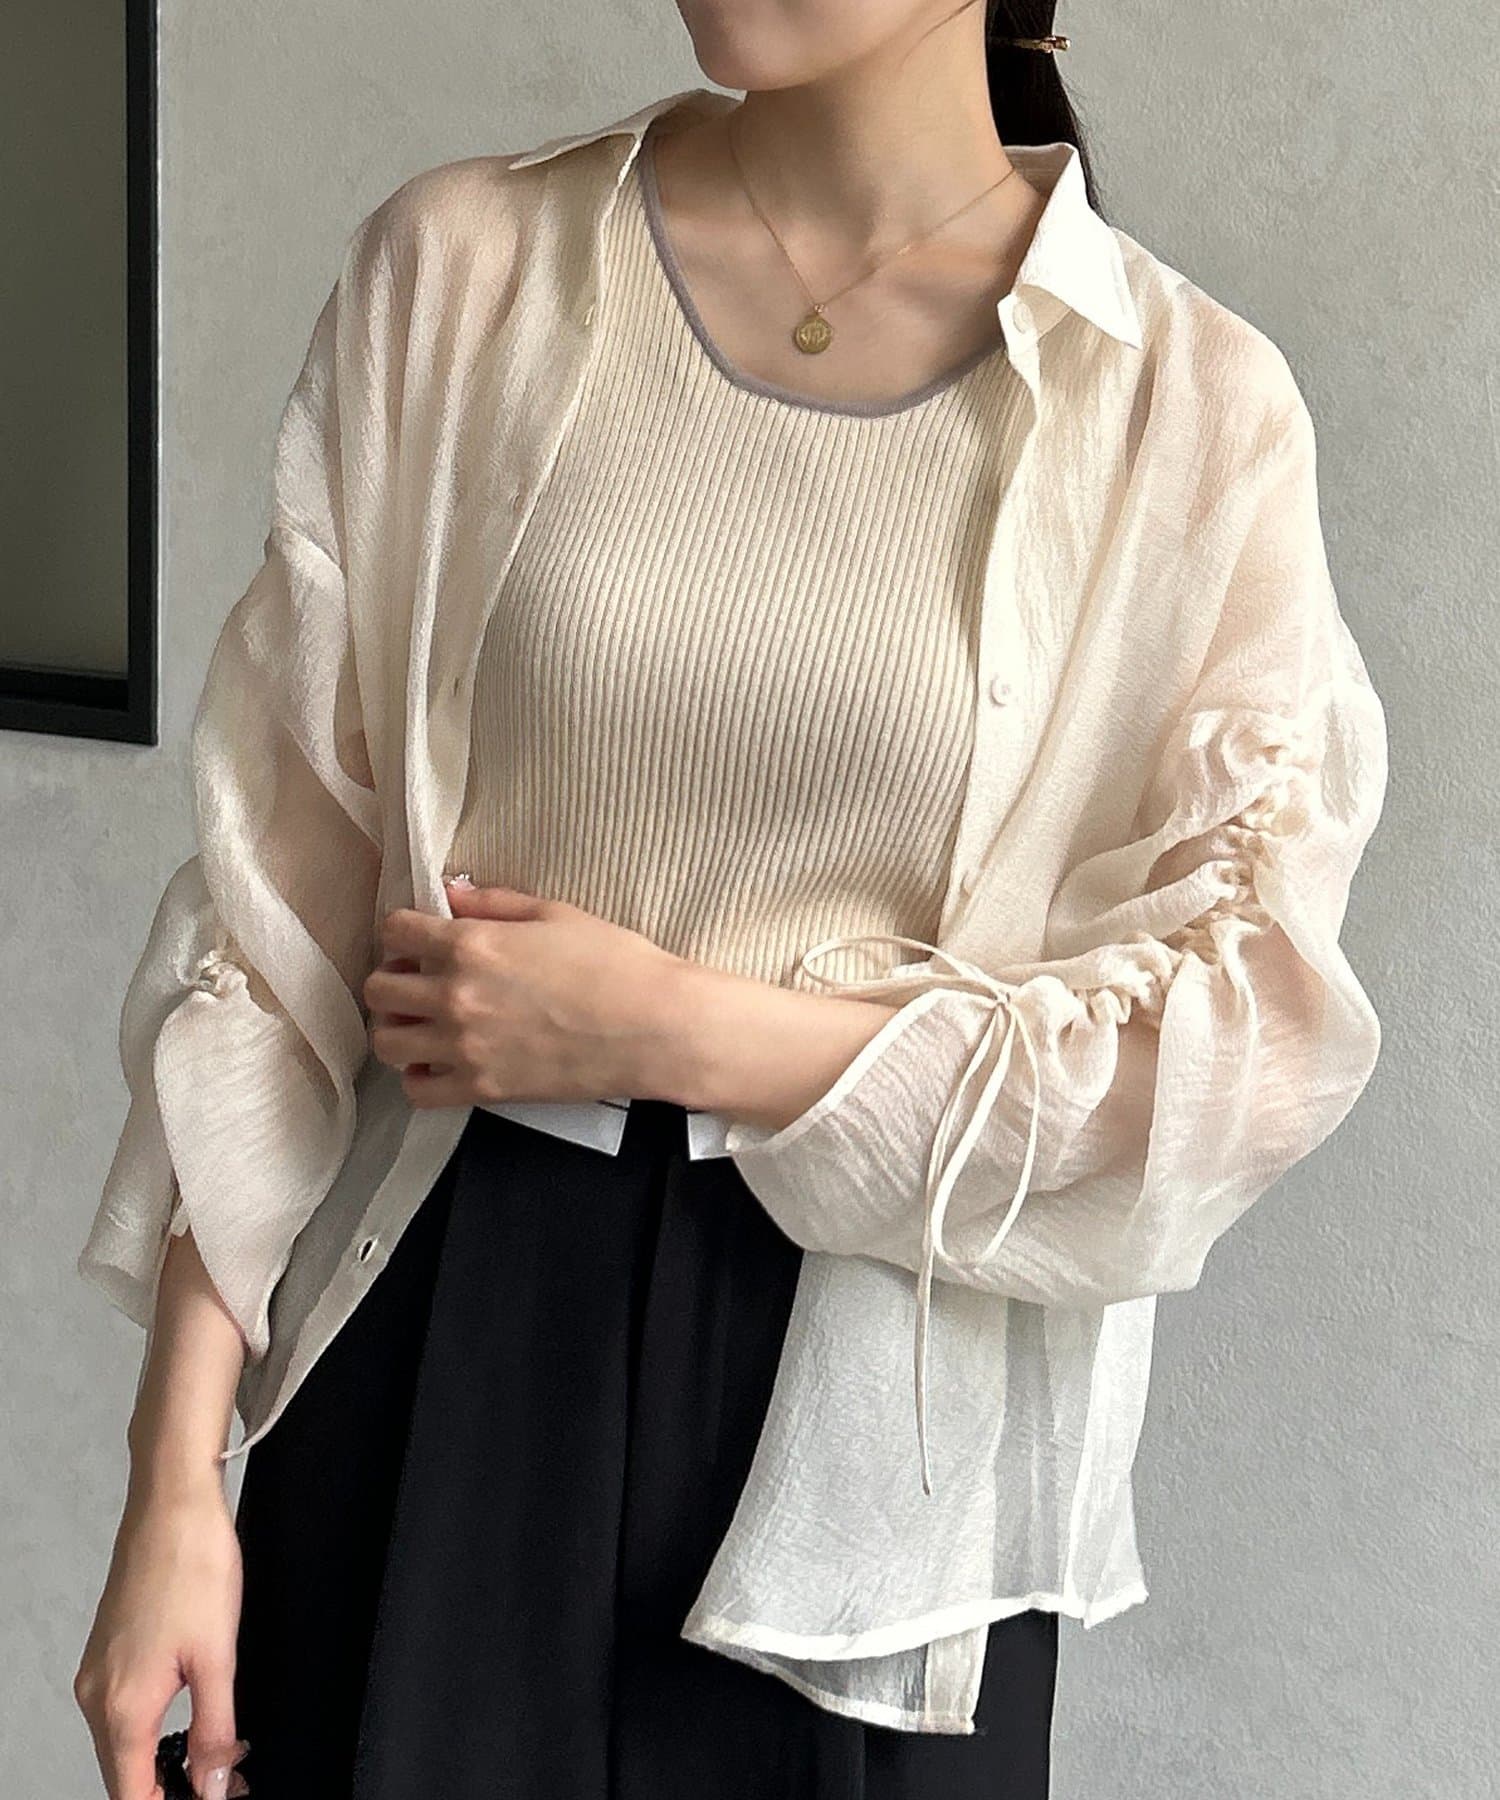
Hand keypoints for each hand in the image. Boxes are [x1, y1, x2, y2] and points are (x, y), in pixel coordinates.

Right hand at [74, 1483, 247, 1799]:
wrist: (172, 1504)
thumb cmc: (194, 1567)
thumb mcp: (218, 1658)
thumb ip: (213, 1731)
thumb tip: (210, 1786)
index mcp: (121, 1707)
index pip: (132, 1793)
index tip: (212, 1799)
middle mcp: (96, 1696)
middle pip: (124, 1773)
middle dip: (170, 1787)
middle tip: (225, 1780)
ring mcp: (97, 1671)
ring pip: (123, 1742)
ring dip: (162, 1758)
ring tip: (217, 1753)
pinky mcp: (107, 1650)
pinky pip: (123, 1709)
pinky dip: (152, 1725)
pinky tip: (191, 1713)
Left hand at [363, 879, 691, 1109]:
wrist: (653, 1027)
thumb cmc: (615, 964)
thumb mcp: (556, 914)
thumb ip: (494, 903)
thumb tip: (452, 893)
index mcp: (470, 944)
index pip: (394, 931)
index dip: (403, 931)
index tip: (421, 939)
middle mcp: (455, 996)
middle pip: (379, 990)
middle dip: (394, 980)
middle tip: (422, 981)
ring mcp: (464, 1046)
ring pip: (387, 1042)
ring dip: (398, 1029)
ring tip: (425, 1024)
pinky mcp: (482, 1087)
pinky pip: (417, 1090)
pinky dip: (419, 1077)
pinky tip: (442, 1062)